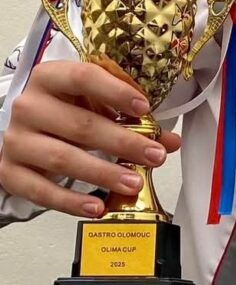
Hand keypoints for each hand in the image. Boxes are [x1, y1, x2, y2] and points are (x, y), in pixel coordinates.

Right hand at [0, 60, 180, 217]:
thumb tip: (169, 141)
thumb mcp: (95, 104)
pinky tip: (97, 207)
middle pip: (80, 124)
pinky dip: (71, 202)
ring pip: (62, 158)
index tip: (144, 108)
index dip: (116, 92)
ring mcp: (16, 140)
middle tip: (154, 155)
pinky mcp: (9, 171)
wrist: (24, 132)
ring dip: (103, 173)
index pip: (83, 77)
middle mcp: (29, 106)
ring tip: (133, 182)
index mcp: (50, 77)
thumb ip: (131, 118)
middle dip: (123, 143)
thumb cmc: (65, 112)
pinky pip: (41, 191)